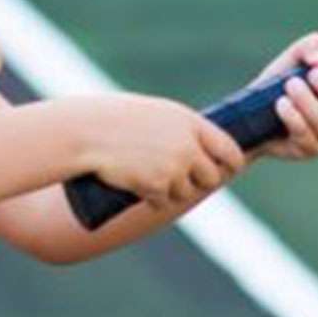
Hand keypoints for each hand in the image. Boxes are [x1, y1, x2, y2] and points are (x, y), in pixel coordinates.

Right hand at [72, 94, 246, 210]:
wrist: (86, 133)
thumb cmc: (116, 120)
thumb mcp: (155, 115)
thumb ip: (181, 130)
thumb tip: (203, 150)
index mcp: (189, 122)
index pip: (228, 148)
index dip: (231, 163)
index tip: (229, 169)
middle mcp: (187, 145)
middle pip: (210, 177)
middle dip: (198, 182)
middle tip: (181, 179)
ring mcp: (173, 167)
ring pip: (185, 192)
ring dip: (170, 190)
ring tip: (147, 173)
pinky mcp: (156, 186)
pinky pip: (162, 201)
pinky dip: (151, 198)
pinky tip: (136, 183)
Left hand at [252, 32, 317, 160]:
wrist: (253, 109)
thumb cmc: (283, 81)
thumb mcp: (295, 58)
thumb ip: (310, 48)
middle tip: (313, 75)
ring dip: (309, 103)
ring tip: (290, 85)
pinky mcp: (308, 150)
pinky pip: (306, 137)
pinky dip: (294, 117)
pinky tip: (282, 104)